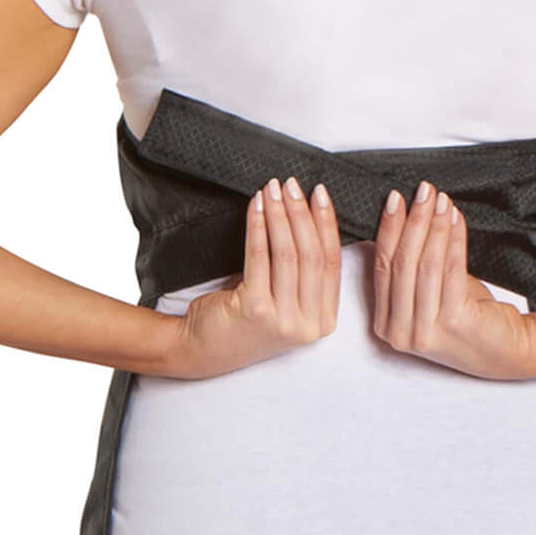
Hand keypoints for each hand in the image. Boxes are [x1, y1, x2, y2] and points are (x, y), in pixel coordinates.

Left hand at [171, 175, 341, 378]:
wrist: (203, 349)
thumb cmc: (245, 317)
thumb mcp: (285, 299)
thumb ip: (303, 272)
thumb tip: (308, 214)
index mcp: (323, 320)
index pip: (332, 262)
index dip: (327, 223)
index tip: (320, 194)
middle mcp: (307, 324)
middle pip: (311, 255)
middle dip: (302, 213)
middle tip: (292, 185)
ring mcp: (282, 320)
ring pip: (287, 254)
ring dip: (280, 215)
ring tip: (272, 190)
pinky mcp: (255, 311)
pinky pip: (259, 257)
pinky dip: (259, 226)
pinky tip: (256, 207)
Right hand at [372, 180, 535, 379]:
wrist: (506, 349)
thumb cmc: (466, 316)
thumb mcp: (428, 292)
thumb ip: (411, 265)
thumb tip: (405, 214)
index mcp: (386, 323)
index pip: (381, 266)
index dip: (388, 229)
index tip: (395, 199)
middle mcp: (400, 331)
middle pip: (401, 263)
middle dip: (412, 221)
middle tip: (422, 192)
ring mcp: (425, 331)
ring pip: (424, 264)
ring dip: (433, 226)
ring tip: (440, 200)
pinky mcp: (453, 323)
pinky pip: (450, 269)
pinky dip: (453, 239)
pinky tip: (455, 219)